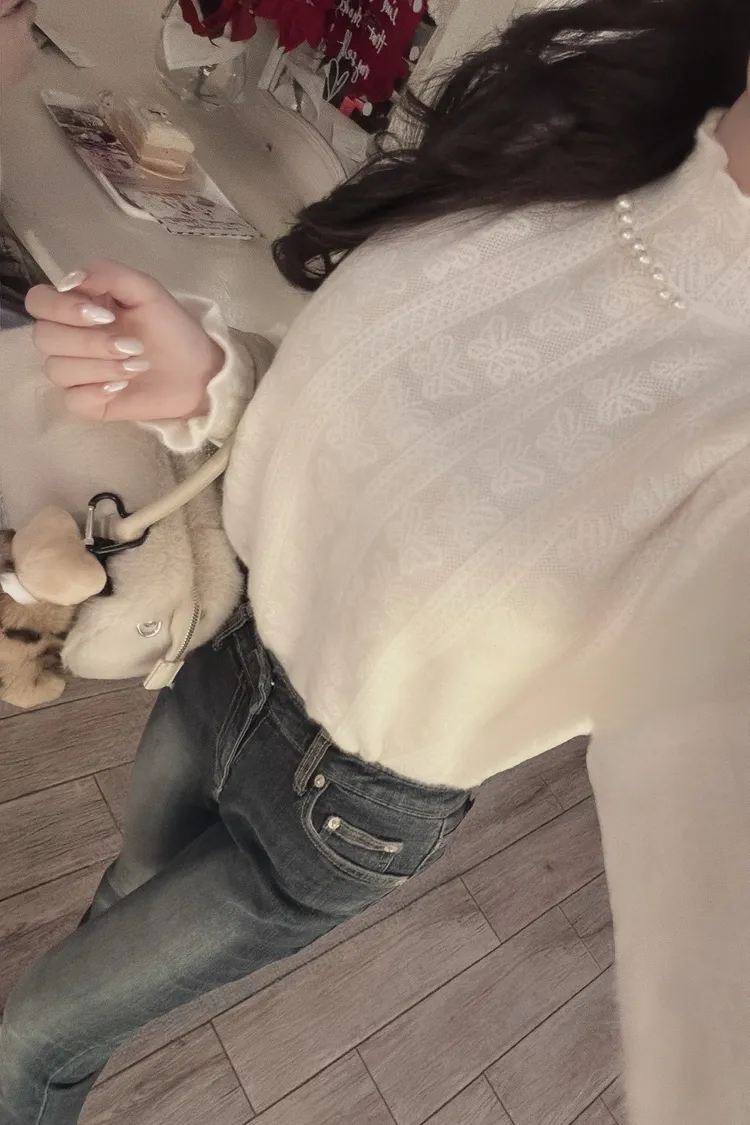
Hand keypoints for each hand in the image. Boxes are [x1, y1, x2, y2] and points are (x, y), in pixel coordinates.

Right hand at [26, 260, 224, 422]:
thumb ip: (107, 274)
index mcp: (77, 306)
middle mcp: (68, 338)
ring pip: (56, 370)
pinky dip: (97, 392)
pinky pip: (71, 399)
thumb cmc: (171, 328)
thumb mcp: (145, 290)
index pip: (39, 302)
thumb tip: (67, 281)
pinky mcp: (87, 402)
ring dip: (100, 367)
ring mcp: (75, 372)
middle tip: (132, 346)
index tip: (106, 316)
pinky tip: (122, 388)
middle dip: (90, 343)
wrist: (197, 370)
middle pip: (43, 338)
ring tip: (137, 366)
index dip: (63, 309)